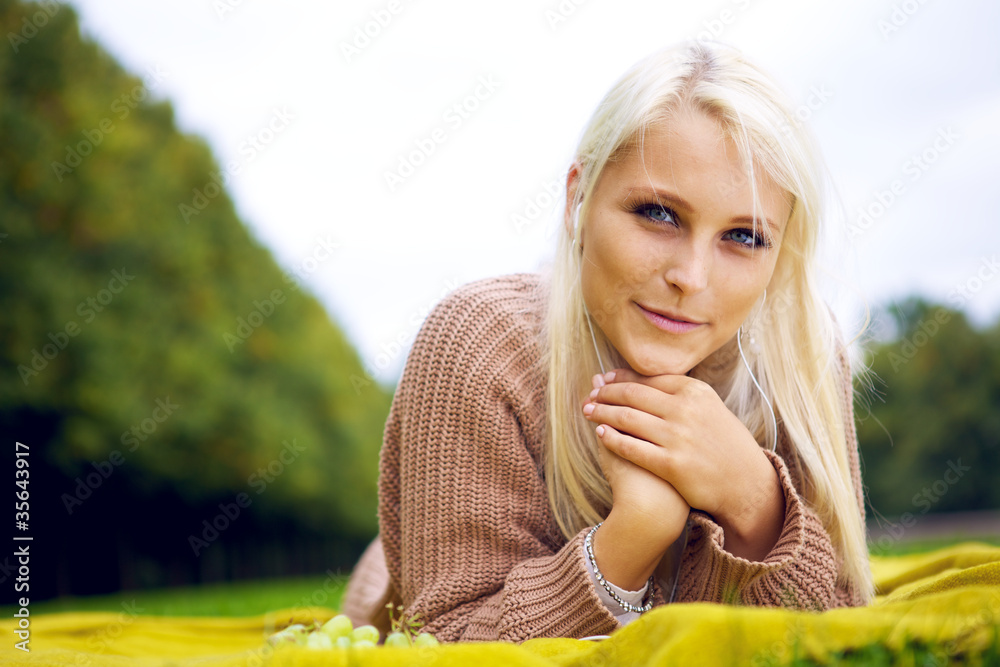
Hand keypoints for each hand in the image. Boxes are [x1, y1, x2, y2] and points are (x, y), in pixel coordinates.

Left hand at [582, 368, 784, 560]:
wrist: (746, 484)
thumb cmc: (726, 445)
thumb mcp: (710, 409)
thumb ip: (681, 394)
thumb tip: (644, 381)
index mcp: (695, 391)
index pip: (648, 378)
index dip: (621, 378)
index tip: (604, 379)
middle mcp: (685, 410)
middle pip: (632, 395)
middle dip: (606, 393)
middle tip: (589, 395)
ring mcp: (677, 437)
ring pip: (626, 418)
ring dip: (602, 413)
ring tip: (587, 411)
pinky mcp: (670, 464)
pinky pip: (631, 447)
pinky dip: (611, 439)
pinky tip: (600, 434)